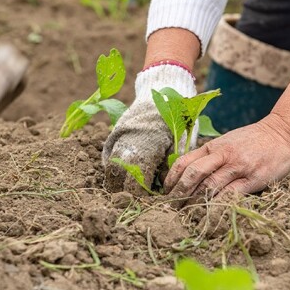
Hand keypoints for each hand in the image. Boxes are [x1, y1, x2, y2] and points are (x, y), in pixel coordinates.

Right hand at [103, 65, 196, 194]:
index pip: (135, 185)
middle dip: (126, 192)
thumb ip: (169, 167)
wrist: (165, 89)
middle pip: (118, 180)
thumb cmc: (179, 118)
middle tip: (137, 198)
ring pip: (109, 169)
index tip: (149, 199)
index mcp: (145, 150)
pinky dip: (113, 167)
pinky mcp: (114, 133)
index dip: (141, 196)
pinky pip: (107, 156)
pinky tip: (123, 173)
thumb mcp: (181, 144)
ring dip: (117, 181)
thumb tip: (161, 186)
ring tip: (127, 188)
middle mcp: (127, 145)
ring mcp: (118, 138)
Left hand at [165, 114, 289, 202]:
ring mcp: (238, 166)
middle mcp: (223, 155)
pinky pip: (230, 195)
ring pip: (210, 186)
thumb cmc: (253, 140)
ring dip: (195, 202)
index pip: (185, 162)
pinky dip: (217, 206)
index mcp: (213, 146)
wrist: (283, 133)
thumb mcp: (227, 142)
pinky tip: (209, 214)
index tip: (165, 192)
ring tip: (186, 214)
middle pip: (193, 174)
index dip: (172, 179)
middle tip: (171, 208)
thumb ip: (210, 155)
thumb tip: (188, 173)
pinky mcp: (253, 179)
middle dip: (179, 193)